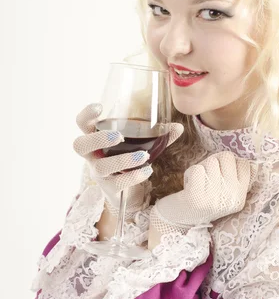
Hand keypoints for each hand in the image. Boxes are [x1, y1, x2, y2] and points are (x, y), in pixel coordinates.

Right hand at [73, 103, 183, 217]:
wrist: (128, 191)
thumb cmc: (130, 158)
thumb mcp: (142, 143)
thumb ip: (158, 134)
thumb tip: (178, 126)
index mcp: (96, 137)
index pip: (82, 124)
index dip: (86, 115)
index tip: (99, 106)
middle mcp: (93, 154)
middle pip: (80, 145)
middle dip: (98, 139)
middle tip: (119, 136)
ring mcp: (98, 172)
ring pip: (101, 166)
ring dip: (123, 159)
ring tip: (144, 156)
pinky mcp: (109, 188)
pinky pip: (116, 183)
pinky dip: (133, 176)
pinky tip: (147, 170)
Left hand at [152, 151, 258, 229]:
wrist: (179, 221)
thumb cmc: (204, 201)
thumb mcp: (226, 194)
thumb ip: (239, 178)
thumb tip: (253, 162)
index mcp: (241, 196)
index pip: (244, 164)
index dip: (229, 163)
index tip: (220, 174)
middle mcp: (231, 197)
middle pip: (227, 157)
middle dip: (214, 162)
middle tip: (207, 177)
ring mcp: (215, 197)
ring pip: (211, 161)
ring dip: (202, 167)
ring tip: (198, 182)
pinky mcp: (197, 196)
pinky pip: (197, 169)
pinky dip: (190, 173)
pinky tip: (189, 186)